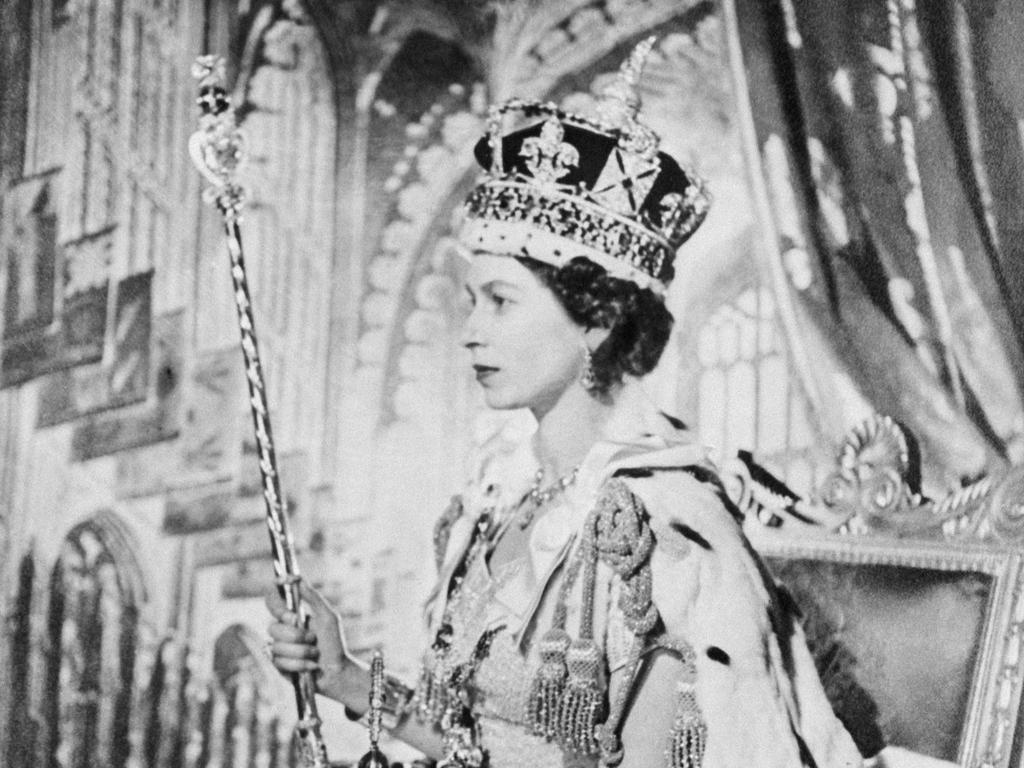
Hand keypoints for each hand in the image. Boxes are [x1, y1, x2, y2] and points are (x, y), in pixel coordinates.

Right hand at [265, 581, 350, 699]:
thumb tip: (297, 578)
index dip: (276, 601)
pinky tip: (310, 666)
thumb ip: (313, 597)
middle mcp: (282, 629)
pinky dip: (299, 665)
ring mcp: (278, 647)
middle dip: (296, 636)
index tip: (290, 609)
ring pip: (277, 646)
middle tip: (312, 638)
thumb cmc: (334, 643)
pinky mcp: (277, 665)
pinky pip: (279, 662)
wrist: (336, 672)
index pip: (272, 600)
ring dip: (301, 652)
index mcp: (292, 614)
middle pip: (272, 627)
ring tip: (314, 654)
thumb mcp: (328, 617)